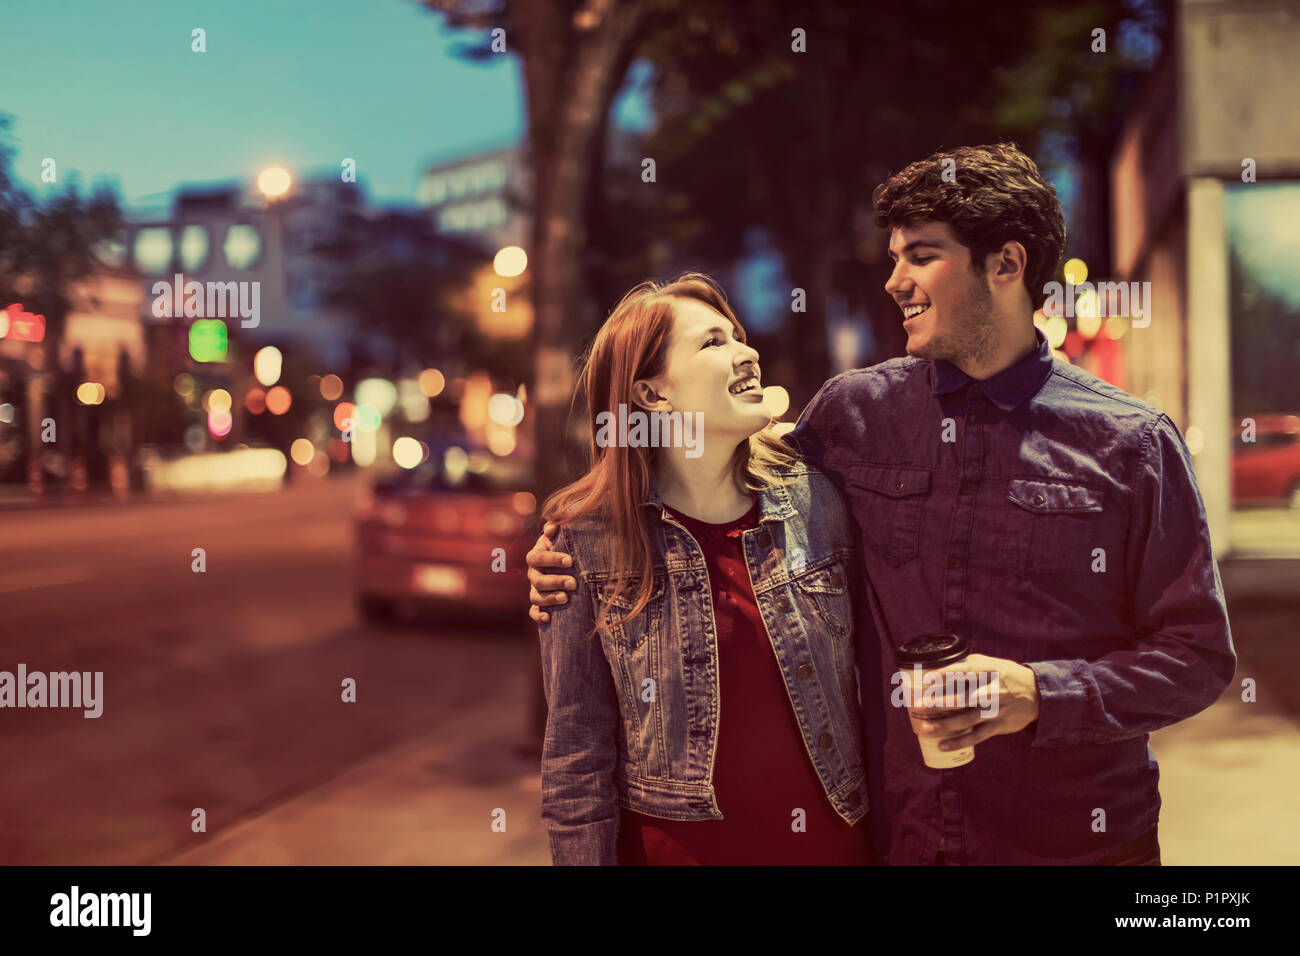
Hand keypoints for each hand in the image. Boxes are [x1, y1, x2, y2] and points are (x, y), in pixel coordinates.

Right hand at [527, 520, 575, 623]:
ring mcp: (535, 590)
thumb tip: (553, 526)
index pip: (537, 557)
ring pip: (535, 597)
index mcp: (536, 556)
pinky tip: (548, 618)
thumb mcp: (562, 537)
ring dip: (549, 599)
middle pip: (538, 580)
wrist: (568, 566)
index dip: (552, 559)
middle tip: (574, 583)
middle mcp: (533, 574)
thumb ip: (558, 528)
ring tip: (565, 599)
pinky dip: (538, 616)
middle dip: (555, 582)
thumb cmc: (566, 547)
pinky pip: (533, 612)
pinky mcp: (539, 605)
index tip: (571, 561)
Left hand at [906, 653, 1041, 750]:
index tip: (928, 678)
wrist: (1038, 696)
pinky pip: (976, 736)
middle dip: (941, 702)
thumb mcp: (994, 664)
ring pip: (966, 720)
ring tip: (924, 728)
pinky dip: (959, 742)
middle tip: (922, 704)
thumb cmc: (1008, 676)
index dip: (946, 674)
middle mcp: (992, 691)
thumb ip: (971, 664)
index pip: (966, 671)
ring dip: (944, 726)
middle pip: (964, 698)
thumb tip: (941, 664)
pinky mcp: (998, 726)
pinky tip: (942, 745)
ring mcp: (995, 711)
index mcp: (990, 672)